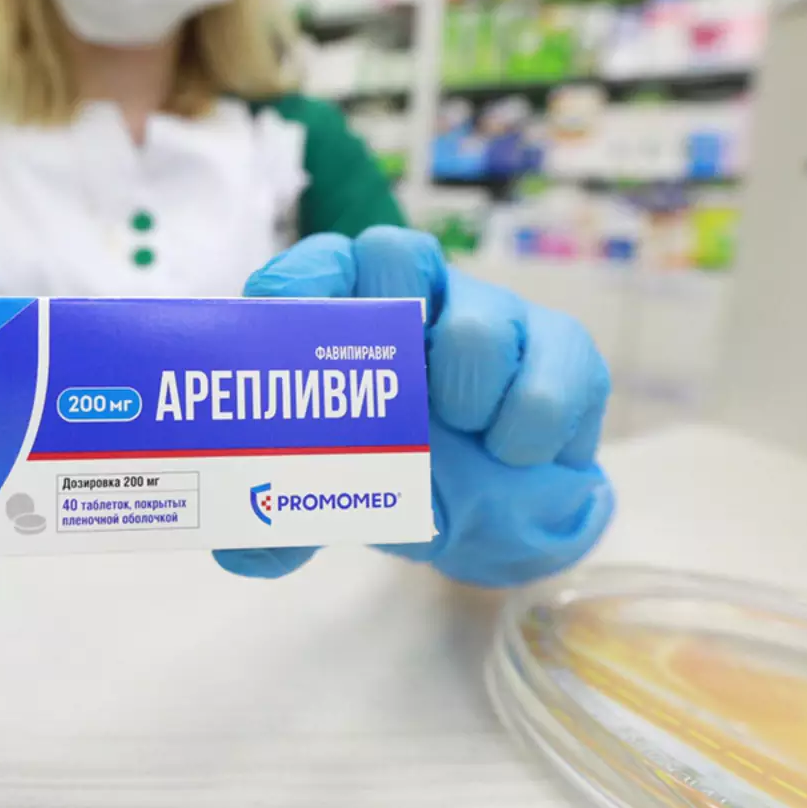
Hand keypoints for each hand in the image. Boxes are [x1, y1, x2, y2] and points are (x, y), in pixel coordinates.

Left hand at [218, 227, 613, 586]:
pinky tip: (513, 454)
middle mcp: (418, 293)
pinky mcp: (560, 346)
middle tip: (394, 394)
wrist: (492, 498)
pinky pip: (554, 369)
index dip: (301, 285)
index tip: (295, 325)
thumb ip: (281, 519)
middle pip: (395, 253)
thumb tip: (246, 554)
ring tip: (465, 438)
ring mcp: (492, 312)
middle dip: (390, 318)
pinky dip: (528, 428)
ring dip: (466, 392)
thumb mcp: (331, 490)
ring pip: (478, 320)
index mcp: (349, 310)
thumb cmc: (393, 463)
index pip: (317, 265)